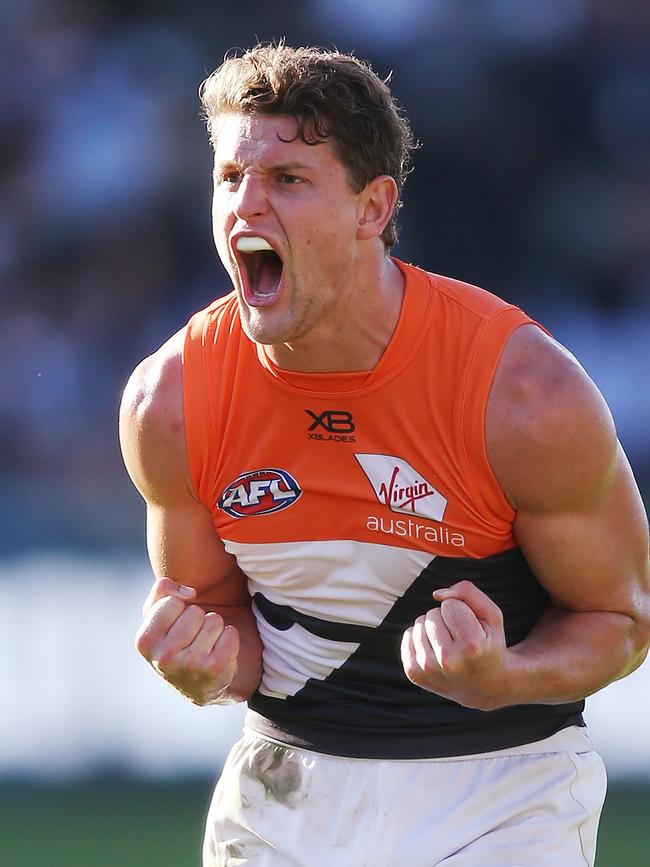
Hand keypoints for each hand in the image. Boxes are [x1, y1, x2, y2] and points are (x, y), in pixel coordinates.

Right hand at [134, 577, 239, 705]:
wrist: (197, 683)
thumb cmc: (175, 639)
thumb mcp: (158, 614)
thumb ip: (163, 590)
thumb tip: (189, 593)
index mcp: (145, 641)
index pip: (172, 601)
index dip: (179, 607)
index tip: (176, 623)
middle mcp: (164, 657)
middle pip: (195, 611)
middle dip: (197, 618)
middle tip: (192, 636)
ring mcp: (190, 665)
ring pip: (214, 620)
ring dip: (214, 628)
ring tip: (205, 643)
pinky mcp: (215, 669)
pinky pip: (231, 633)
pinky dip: (229, 637)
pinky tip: (219, 651)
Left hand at [400, 580, 510, 710]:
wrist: (486, 686)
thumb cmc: (489, 643)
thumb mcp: (491, 615)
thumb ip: (468, 592)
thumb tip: (436, 594)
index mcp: (472, 646)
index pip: (450, 604)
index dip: (462, 611)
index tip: (473, 630)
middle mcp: (448, 661)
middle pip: (433, 613)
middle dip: (447, 619)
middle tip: (462, 639)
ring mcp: (429, 669)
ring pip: (419, 623)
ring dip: (434, 628)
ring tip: (450, 645)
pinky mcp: (414, 674)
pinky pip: (408, 635)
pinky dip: (421, 638)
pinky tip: (437, 651)